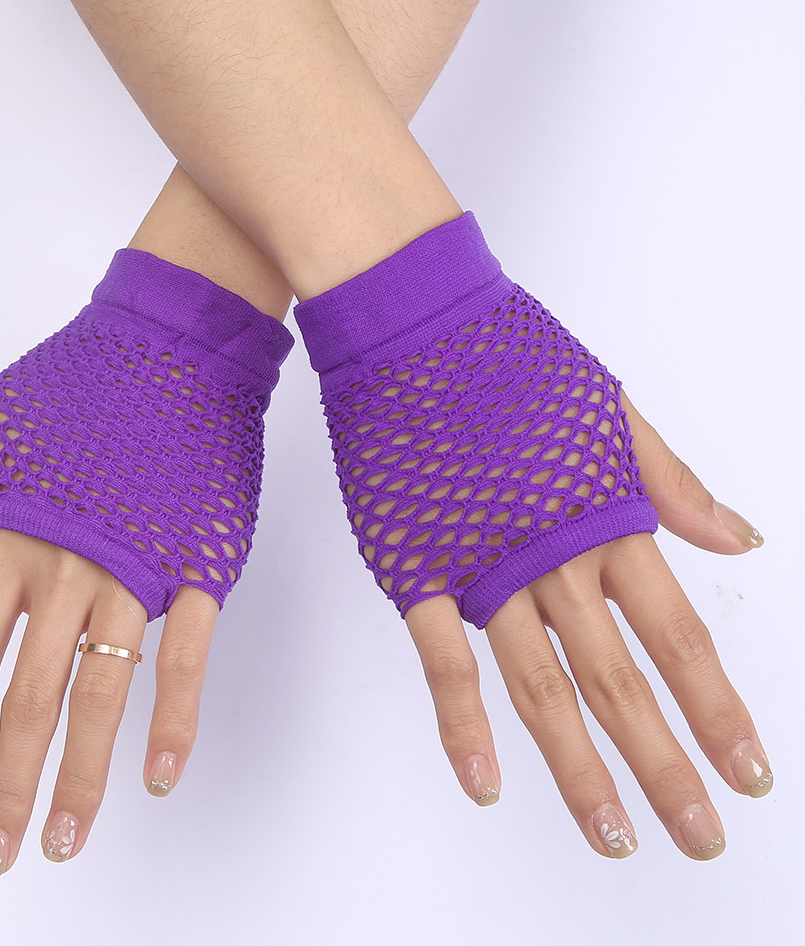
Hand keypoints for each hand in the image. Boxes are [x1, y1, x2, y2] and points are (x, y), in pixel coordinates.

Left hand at [0, 395, 219, 874]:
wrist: (180, 343)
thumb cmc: (85, 377)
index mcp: (14, 535)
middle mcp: (70, 566)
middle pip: (29, 694)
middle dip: (6, 781)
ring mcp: (139, 569)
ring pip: (103, 690)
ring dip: (82, 772)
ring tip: (62, 838)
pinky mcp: (200, 564)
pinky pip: (186, 655)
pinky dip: (174, 718)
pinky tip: (159, 774)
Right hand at [404, 391, 769, 858]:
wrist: (413, 325)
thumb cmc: (509, 356)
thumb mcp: (607, 407)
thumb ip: (667, 481)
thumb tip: (738, 540)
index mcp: (604, 516)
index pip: (677, 636)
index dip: (716, 710)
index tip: (747, 772)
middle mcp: (553, 556)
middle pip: (619, 681)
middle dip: (665, 765)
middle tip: (701, 836)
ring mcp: (482, 567)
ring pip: (540, 688)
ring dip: (581, 770)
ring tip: (615, 837)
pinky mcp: (417, 568)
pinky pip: (443, 660)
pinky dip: (463, 725)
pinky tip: (486, 784)